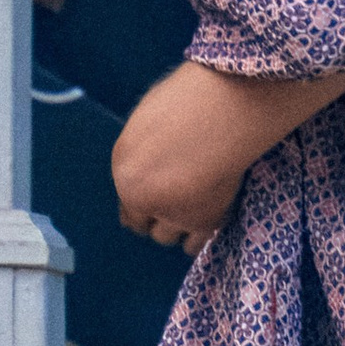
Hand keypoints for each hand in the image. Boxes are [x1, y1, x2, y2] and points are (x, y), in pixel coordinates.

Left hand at [112, 62, 344, 251]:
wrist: (220, 115)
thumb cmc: (189, 100)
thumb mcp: (149, 118)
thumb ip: (146, 146)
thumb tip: (155, 156)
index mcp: (124, 168)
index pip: (125, 204)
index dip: (138, 206)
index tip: (150, 203)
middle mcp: (142, 197)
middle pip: (143, 226)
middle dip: (154, 218)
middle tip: (172, 207)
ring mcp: (173, 214)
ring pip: (166, 238)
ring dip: (175, 229)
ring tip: (192, 215)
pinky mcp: (204, 222)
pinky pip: (194, 244)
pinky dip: (197, 240)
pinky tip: (205, 227)